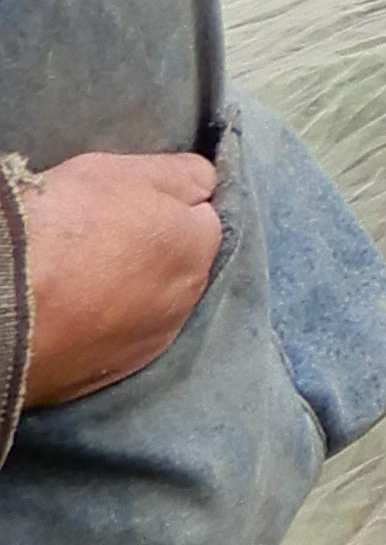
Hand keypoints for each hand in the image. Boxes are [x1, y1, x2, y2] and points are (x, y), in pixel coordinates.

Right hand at [21, 149, 221, 403]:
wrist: (4, 309)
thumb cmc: (61, 228)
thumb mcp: (119, 172)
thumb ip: (176, 175)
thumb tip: (205, 182)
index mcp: (196, 246)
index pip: (200, 216)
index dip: (164, 208)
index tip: (128, 208)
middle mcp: (187, 298)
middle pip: (179, 264)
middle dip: (154, 252)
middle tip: (101, 241)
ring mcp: (153, 341)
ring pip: (153, 305)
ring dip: (132, 292)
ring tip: (83, 281)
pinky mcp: (117, 373)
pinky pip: (122, 340)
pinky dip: (107, 326)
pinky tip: (76, 315)